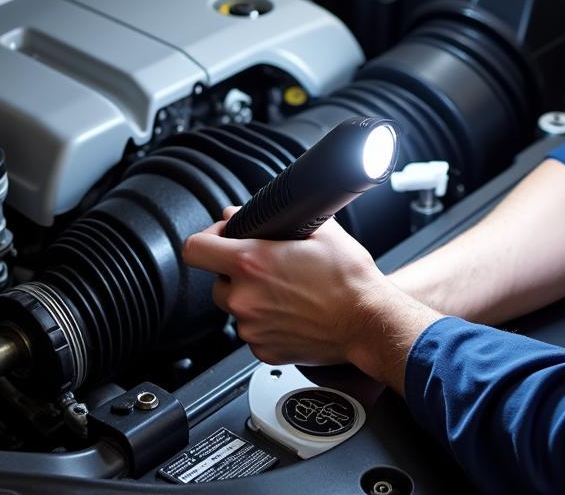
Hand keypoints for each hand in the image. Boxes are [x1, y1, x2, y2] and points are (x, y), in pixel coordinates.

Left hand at [183, 210, 434, 382]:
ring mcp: (251, 329)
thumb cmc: (349, 280)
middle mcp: (244, 299)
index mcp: (252, 263)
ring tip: (286, 292)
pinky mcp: (262, 352)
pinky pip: (252, 332)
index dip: (207, 239)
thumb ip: (278, 218)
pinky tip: (291, 313)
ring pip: (235, 308)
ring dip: (251, 298)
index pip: (195, 249)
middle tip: (266, 268)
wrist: (368, 322)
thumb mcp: (321, 231)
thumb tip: (251, 213)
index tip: (221, 239)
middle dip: (235, 273)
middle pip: (216, 281)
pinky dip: (265, 322)